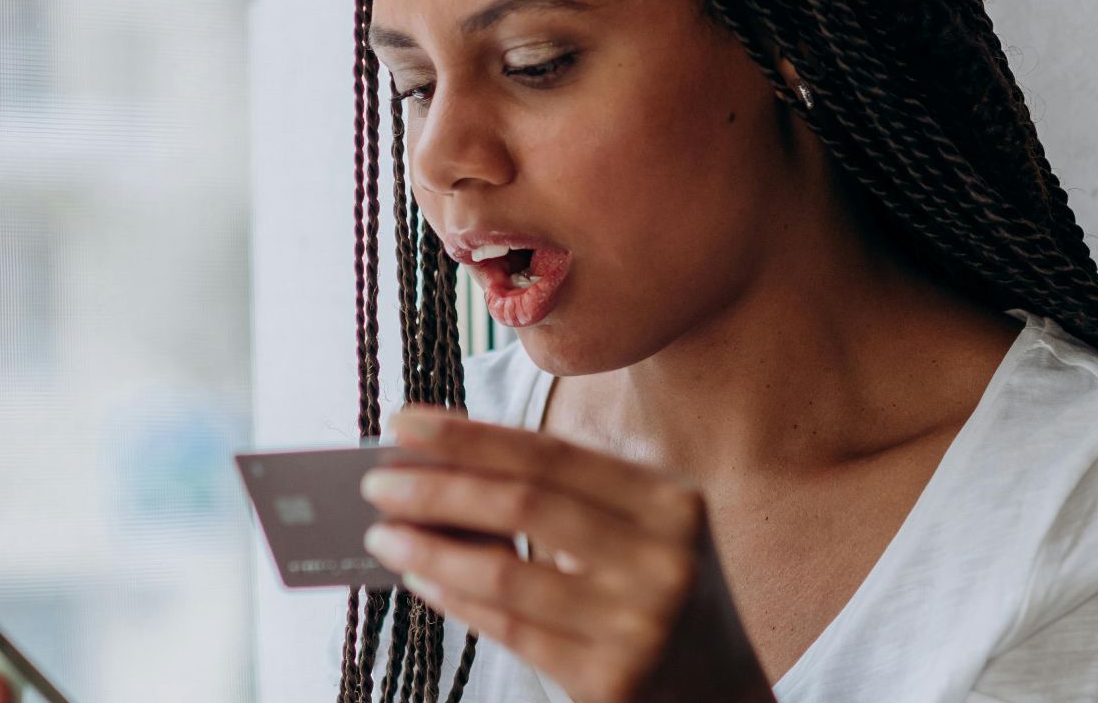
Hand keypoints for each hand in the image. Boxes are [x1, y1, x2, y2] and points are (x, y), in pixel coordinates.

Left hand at [361, 404, 774, 702]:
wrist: (722, 699)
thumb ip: (561, 504)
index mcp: (671, 502)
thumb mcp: (635, 538)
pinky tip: (419, 579)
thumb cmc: (656, 601)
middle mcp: (665, 556)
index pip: (552, 455)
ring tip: (381, 533)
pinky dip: (454, 599)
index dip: (471, 435)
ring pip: (506, 573)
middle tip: (376, 479)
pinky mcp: (613, 681)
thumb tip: (442, 470)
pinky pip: (510, 630)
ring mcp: (641, 623)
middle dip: (438, 486)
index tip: (404, 422)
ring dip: (429, 548)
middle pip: (525, 503)